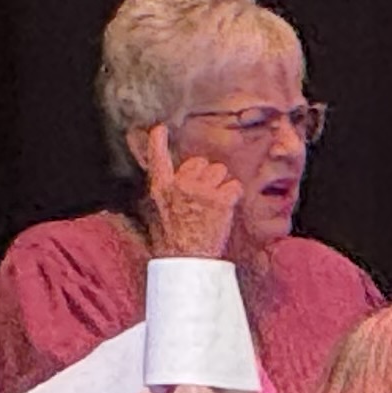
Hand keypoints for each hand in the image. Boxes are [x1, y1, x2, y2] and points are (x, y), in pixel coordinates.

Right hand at [132, 123, 245, 259]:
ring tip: (213, 208)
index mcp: (161, 190)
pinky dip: (234, 197)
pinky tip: (225, 212)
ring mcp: (201, 191)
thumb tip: (177, 184)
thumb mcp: (159, 216)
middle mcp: (180, 185)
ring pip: (220, 171)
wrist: (188, 262)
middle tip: (203, 200)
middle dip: (205, 176)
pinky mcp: (220, 200)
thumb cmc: (175, 244)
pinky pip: (234, 186)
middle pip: (201, 163)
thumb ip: (168, 195)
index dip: (158, 143)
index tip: (159, 129)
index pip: (157, 160)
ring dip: (220, 186)